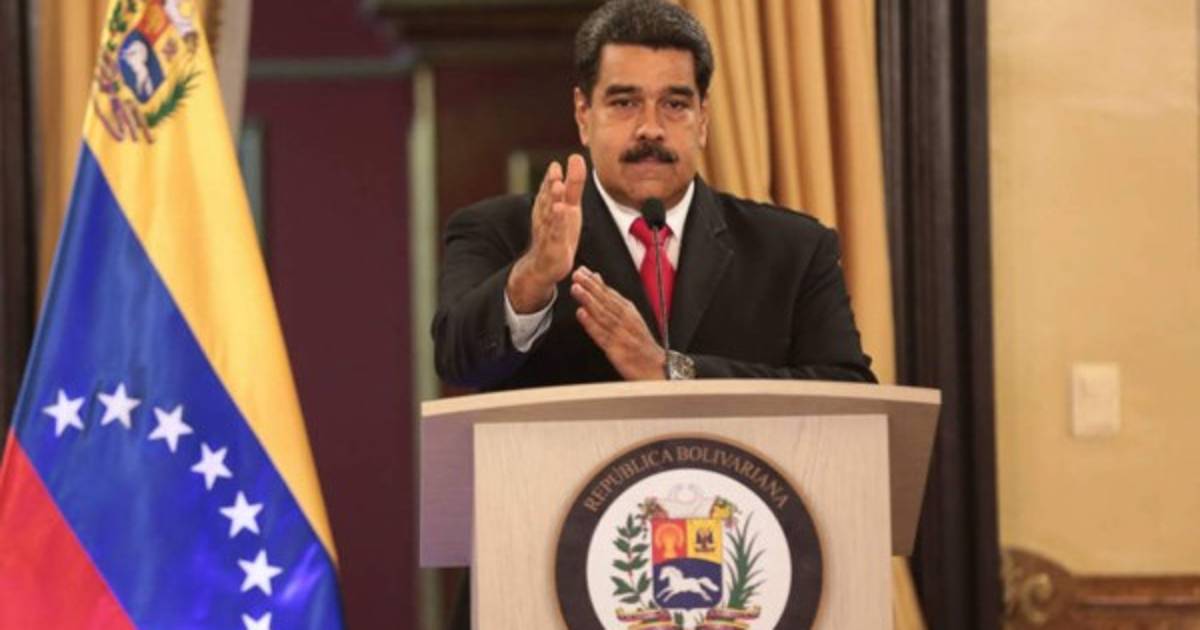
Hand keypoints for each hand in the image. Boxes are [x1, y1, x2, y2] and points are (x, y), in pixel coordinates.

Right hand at [507, 154, 585, 312]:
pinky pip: (556, 233)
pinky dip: (558, 222)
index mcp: (549, 206)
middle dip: (551, 183)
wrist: (545, 265)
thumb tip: (576, 156)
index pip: (549, 189)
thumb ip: (574, 183)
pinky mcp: (553, 246)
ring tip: (557, 186)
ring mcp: (548, 231)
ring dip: (552, 200)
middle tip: (555, 169)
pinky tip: (561, 211)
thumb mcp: (570, 206)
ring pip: (550, 214)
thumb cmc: (559, 232)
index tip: (557, 164)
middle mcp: (546, 217)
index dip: (551, 177)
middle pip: (548, 198)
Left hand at [571, 266, 665, 379]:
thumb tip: (597, 279)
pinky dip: (592, 324)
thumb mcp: (631, 317)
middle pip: (606, 301)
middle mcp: (626, 321)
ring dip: (589, 301)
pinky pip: (602, 335)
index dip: (596, 282)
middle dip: (590, 287)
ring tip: (577, 290)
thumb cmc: (641, 343)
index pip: (610, 293)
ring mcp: (622, 335)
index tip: (583, 271)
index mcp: (629, 312)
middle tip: (578, 275)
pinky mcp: (617, 350)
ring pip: (603, 314)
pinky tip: (582, 315)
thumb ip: (612, 299)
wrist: (656, 368)